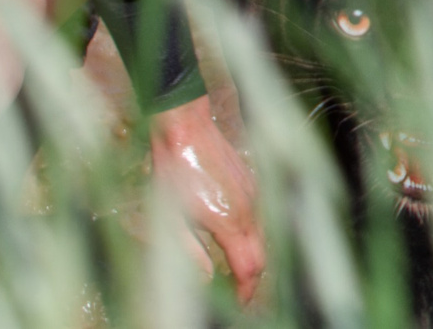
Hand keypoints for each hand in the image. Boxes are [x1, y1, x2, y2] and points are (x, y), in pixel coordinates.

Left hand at [148, 95, 264, 301]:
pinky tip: (230, 238)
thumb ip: (188, 253)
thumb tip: (205, 280)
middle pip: (261, 255)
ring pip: (262, 236)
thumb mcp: (169, 218)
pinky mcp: (250, 182)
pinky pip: (257, 218)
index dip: (246, 292)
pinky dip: (249, 236)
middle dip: (251, 279)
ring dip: (250, 257)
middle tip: (236, 295)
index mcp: (229, 221)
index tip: (238, 306)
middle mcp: (248, 208)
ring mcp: (253, 193)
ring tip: (232, 272)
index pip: (249, 268)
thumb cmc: (171, 170)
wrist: (184, 125)